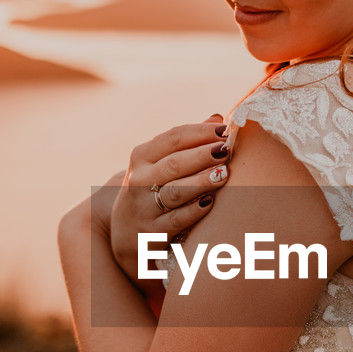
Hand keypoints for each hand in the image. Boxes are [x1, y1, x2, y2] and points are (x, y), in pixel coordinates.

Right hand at [109, 113, 235, 285]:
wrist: (125, 232)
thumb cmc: (152, 189)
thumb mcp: (159, 164)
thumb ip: (186, 142)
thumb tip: (218, 119)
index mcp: (142, 156)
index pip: (172, 138)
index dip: (200, 132)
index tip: (225, 130)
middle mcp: (139, 180)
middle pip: (174, 163)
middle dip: (202, 155)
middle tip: (227, 150)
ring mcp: (144, 207)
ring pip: (175, 191)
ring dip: (201, 181)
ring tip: (224, 174)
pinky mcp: (152, 232)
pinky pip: (177, 219)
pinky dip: (194, 210)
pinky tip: (211, 202)